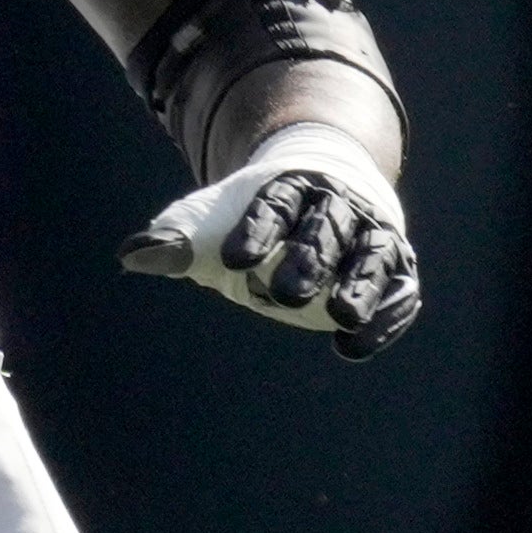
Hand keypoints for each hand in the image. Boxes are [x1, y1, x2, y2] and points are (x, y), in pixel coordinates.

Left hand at [121, 118, 418, 358]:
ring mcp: (373, 235)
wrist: (326, 185)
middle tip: (286, 295)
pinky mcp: (398, 267)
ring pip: (373, 257)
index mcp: (289, 186)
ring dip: (360, 286)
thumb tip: (131, 255)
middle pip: (325, 230)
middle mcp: (338, 206)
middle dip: (309, 261)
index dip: (255, 229)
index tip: (231, 259)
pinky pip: (400, 290)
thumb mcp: (214, 219)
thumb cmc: (257, 212)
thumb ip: (179, 238)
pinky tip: (354, 347)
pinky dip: (386, 316)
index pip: (273, 204)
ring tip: (342, 317)